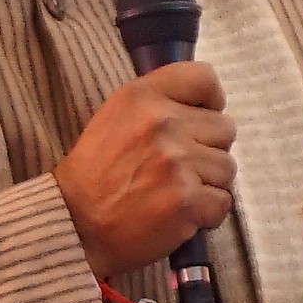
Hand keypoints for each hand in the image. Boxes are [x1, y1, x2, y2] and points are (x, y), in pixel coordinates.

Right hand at [57, 61, 233, 276]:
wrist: (75, 224)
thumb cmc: (95, 173)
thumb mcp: (114, 117)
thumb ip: (157, 104)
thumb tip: (206, 108)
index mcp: (143, 97)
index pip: (204, 78)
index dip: (212, 101)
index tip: (201, 121)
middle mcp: (163, 123)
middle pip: (225, 129)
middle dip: (208, 150)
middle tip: (180, 168)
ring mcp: (177, 163)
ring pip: (227, 168)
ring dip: (208, 184)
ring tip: (176, 193)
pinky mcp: (187, 201)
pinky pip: (223, 202)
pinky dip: (207, 213)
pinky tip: (179, 214)